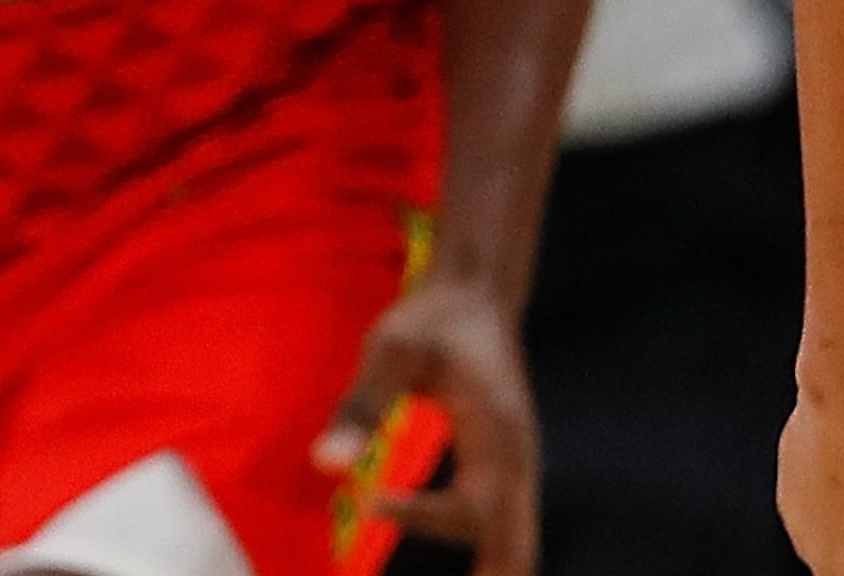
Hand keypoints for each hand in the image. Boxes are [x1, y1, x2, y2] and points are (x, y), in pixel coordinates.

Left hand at [317, 275, 539, 575]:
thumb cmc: (433, 318)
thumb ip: (363, 405)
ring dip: (495, 572)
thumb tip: (326, 465)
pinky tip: (476, 575)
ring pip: (518, 545)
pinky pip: (507, 531)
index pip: (470, 509)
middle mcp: (517, 461)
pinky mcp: (504, 472)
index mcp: (498, 433)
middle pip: (516, 549)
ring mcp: (516, 470)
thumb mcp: (392, 350)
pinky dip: (494, 560)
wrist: (476, 295)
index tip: (370, 501)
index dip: (421, 516)